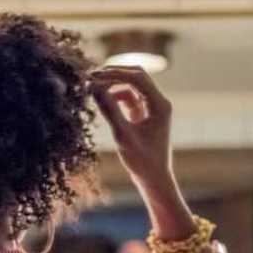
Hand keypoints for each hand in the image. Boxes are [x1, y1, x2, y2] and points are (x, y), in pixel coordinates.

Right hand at [90, 66, 173, 191]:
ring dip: (114, 85)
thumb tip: (94, 88)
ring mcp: (153, 107)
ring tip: (94, 88)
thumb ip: (109, 110)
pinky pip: (130, 98)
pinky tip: (103, 101)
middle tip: (92, 76)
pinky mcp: (145, 114)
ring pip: (132, 86)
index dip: (115, 74)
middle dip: (114, 74)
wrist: (154, 178)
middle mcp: (159, 102)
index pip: (137, 78)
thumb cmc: (142, 161)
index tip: (94, 77)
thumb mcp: (123, 136)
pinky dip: (116, 96)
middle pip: (137, 76)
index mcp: (160, 105)